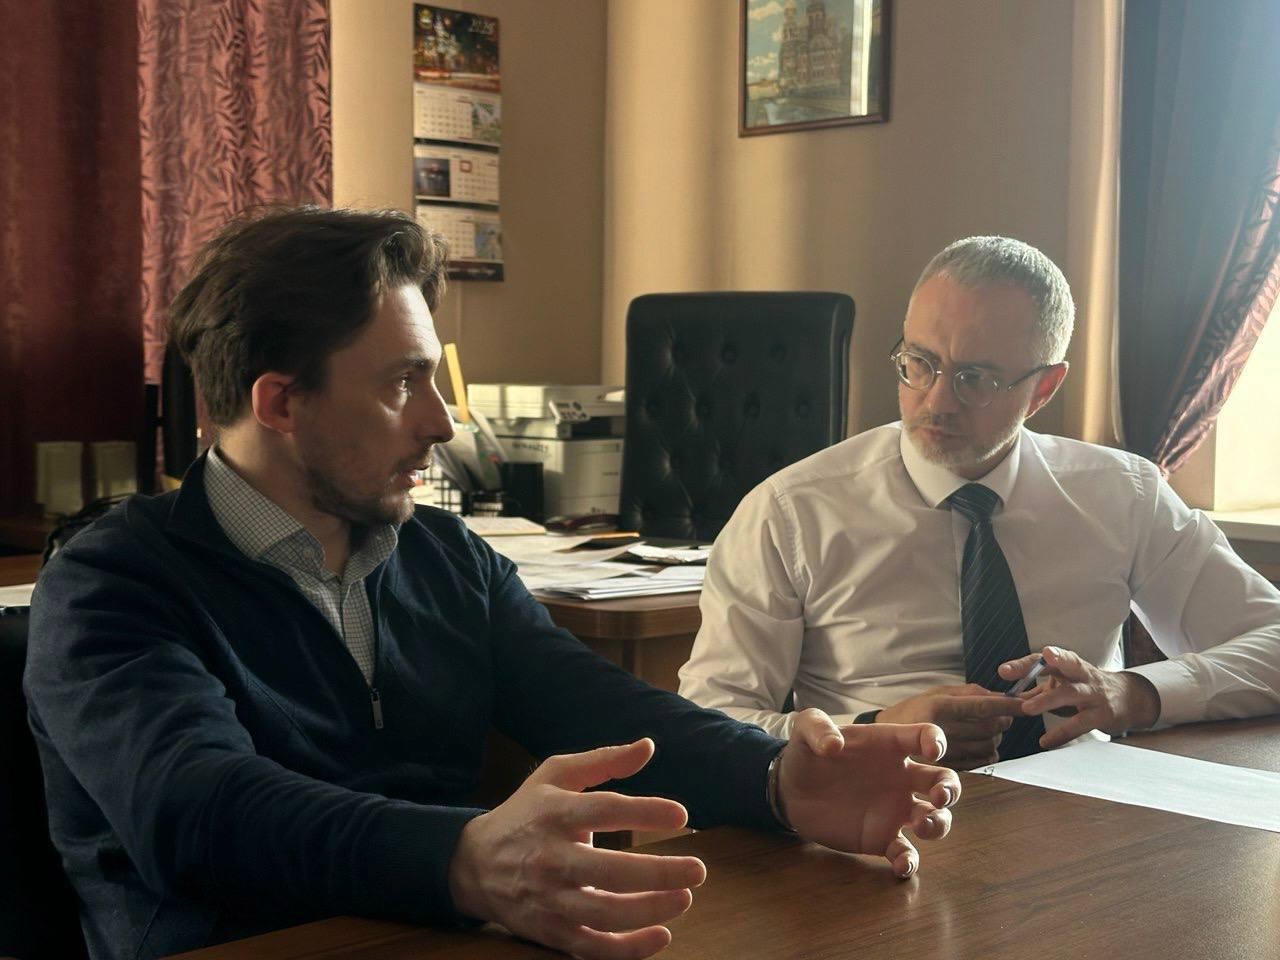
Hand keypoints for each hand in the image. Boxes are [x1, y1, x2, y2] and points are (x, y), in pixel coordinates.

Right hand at [448, 738, 705, 959]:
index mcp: (554, 813)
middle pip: (608, 872)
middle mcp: (550, 858)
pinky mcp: (551, 931)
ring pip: (604, 915)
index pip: (603, 811)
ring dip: (649, 911)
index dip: (644, 812)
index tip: (681, 815)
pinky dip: (628, 948)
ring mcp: (550, 899)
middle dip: (658, 873)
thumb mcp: (556, 775)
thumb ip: (603, 761)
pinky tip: (661, 935)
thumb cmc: (526, 812)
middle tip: (697, 869)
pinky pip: (593, 948)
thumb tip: (648, 746)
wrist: (473, 864)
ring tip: (684, 898)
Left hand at [776, 709, 961, 878]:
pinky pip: (905, 852)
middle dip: (950, 789)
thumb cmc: (807, 754)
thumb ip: (817, 727)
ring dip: (939, 824)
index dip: (935, 740)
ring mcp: (894, 810)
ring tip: (922, 826)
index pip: (924, 736)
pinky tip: (901, 866)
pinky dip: (909, 862)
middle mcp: (900, 778)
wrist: (791, 791)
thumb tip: (833, 745)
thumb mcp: (805, 729)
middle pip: (943, 781)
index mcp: (888, 746)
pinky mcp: (880, 838)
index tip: (932, 750)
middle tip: (940, 797)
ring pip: (934, 818)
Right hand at [875, 684, 1023, 769]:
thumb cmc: (916, 709)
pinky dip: (989, 754)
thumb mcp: (937, 692)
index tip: (1026, 703)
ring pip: (989, 746)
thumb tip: (1001, 696)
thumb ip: (969, 693)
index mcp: (939, 706)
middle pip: (990, 727)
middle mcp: (941, 729)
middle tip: (1002, 716)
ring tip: (987, 731)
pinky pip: (982, 762)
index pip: (982, 706)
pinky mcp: (947, 768)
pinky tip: (979, 745)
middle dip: (1004, 720)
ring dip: (996, 738)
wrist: (887, 736)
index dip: (1008, 705)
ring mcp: (944, 752)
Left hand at [999, 646, 1160, 749]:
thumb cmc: (1086, 689)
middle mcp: (1082, 675)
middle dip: (1050, 661)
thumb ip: (1035, 692)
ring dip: (1048, 700)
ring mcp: (1094, 694)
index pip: (1043, 661)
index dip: (1023, 665)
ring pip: (1071, 693)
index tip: (1003, 671)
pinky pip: (1081, 723)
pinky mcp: (1103, 714)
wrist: (1129, 700)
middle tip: (1030, 666)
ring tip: (1026, 709)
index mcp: (1068, 666)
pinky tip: (1045, 742)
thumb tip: (1004, 700)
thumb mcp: (1062, 685)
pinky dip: (1063, 733)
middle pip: (1067, 663)